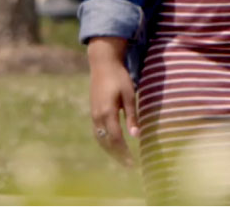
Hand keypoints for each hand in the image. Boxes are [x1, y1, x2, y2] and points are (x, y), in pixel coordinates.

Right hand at [88, 37, 139, 165]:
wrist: (102, 63)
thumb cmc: (119, 77)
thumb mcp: (129, 95)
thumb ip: (132, 116)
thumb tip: (136, 136)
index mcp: (107, 112)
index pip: (116, 139)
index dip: (124, 153)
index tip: (133, 163)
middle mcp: (98, 116)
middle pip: (107, 143)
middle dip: (118, 156)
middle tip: (129, 166)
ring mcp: (93, 114)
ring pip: (100, 139)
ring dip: (110, 151)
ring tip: (122, 159)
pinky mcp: (93, 112)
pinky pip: (97, 133)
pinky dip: (105, 142)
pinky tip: (112, 145)